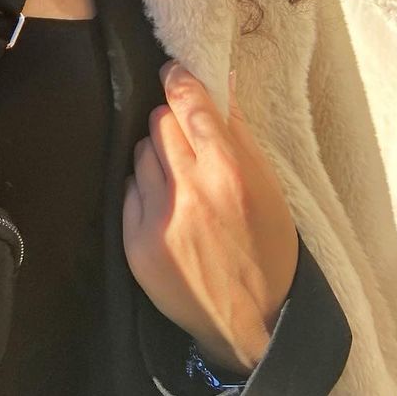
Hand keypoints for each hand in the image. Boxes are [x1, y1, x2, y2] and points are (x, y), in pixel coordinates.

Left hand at [122, 61, 298, 374]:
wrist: (250, 324)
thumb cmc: (266, 250)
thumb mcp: (268, 188)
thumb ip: (238, 130)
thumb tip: (219, 76)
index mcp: (227, 173)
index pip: (189, 102)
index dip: (178, 79)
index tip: (172, 71)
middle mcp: (189, 191)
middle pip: (159, 120)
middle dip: (171, 122)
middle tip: (187, 139)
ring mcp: (157, 217)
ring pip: (140, 150)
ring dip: (157, 155)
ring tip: (180, 178)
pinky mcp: (134, 240)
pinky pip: (128, 187)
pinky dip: (145, 188)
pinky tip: (166, 206)